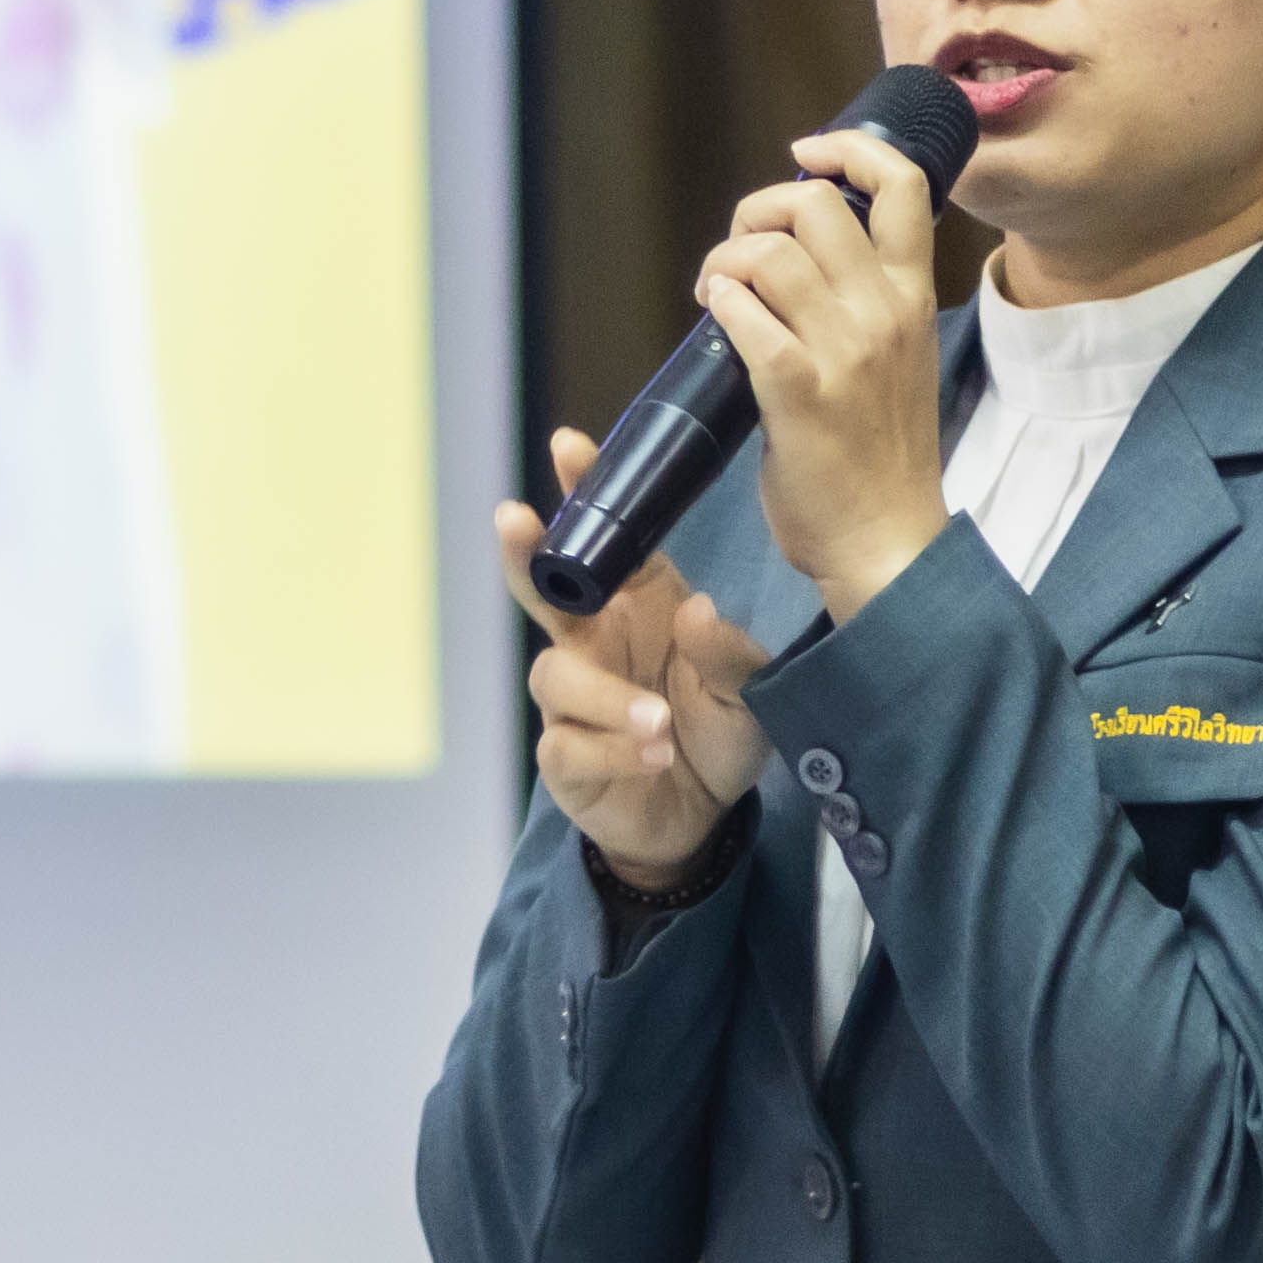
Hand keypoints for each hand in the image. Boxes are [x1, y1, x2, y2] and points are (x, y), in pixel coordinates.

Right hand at [496, 426, 775, 884]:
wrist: (702, 817)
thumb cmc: (716, 733)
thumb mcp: (749, 692)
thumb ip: (728, 654)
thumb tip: (698, 613)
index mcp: (639, 607)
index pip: (610, 542)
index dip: (586, 494)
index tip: (569, 446)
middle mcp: (595, 643)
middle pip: (542, 589)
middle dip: (525, 552)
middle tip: (514, 518)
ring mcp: (571, 701)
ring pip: (557, 677)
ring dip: (609, 698)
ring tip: (660, 723)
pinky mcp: (564, 758)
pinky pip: (568, 745)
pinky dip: (612, 751)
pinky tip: (650, 757)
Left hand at [702, 126, 957, 627]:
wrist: (889, 542)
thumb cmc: (881, 454)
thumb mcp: (897, 359)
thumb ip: (863, 302)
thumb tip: (794, 253)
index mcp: (913, 298)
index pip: (901, 185)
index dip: (848, 148)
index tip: (806, 154)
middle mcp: (886, 313)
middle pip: (816, 204)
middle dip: (759, 209)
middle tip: (739, 250)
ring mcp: (845, 352)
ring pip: (772, 251)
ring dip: (726, 258)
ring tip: (717, 290)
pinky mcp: (799, 393)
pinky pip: (747, 315)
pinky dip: (720, 300)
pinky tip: (714, 313)